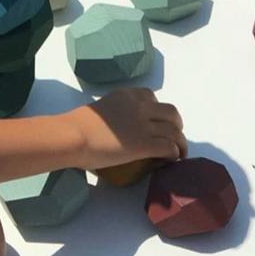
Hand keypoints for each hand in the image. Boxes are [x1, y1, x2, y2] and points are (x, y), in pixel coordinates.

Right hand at [69, 88, 186, 170]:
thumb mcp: (102, 109)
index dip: (158, 111)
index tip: (157, 122)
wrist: (73, 136)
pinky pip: (168, 147)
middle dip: (176, 126)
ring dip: (181, 143)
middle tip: (174, 138)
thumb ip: (116, 113)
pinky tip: (172, 160)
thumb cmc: (78, 126)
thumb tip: (120, 127)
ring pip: (174, 131)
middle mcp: (139, 106)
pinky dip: (174, 154)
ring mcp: (143, 124)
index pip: (152, 97)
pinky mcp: (144, 143)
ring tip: (180, 153)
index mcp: (127, 95)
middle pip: (170, 113)